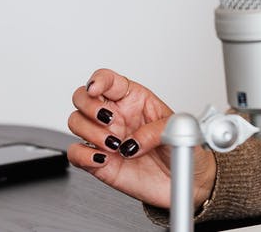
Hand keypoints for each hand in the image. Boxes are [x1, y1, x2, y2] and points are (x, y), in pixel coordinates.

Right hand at [66, 68, 215, 209]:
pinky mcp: (99, 161)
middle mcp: (115, 116)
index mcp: (133, 99)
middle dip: (89, 106)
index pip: (107, 80)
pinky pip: (75, 153)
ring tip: (114, 145)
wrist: (185, 179)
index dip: (98, 80)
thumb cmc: (179, 146)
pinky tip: (101, 158)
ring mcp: (105, 137)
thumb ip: (155, 131)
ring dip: (90, 132)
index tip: (96, 89)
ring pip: (76, 122)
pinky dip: (83, 155)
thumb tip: (132, 143)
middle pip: (82, 97)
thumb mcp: (175, 130)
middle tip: (109, 120)